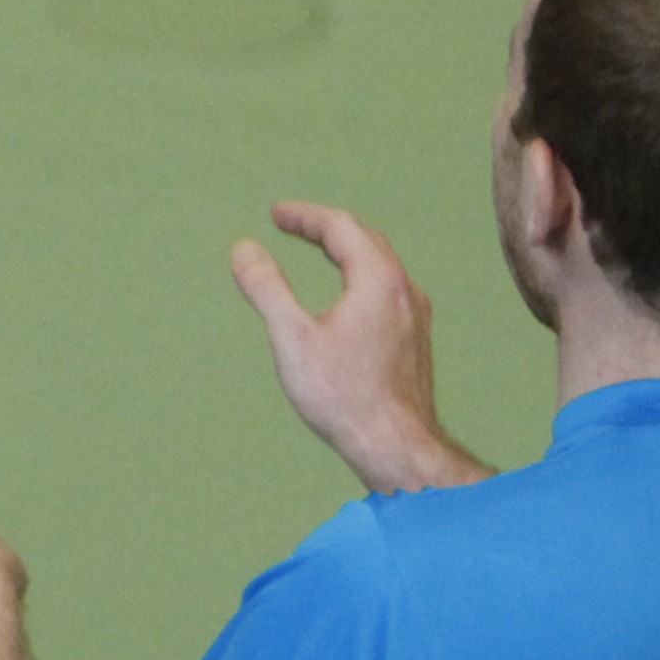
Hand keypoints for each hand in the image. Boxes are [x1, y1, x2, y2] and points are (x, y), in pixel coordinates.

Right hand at [230, 202, 486, 494]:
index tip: (276, 214)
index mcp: (378, 280)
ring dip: (348, 251)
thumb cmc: (343, 396)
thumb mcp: (292, 338)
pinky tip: (350, 298)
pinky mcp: (416, 340)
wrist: (395, 444)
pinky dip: (362, 276)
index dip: (305, 216)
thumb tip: (243, 249)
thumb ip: (267, 288)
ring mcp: (416, 316)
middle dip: (326, 228)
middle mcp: (405, 290)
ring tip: (321, 251)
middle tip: (292, 225)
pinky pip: (389, 290)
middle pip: (366, 240)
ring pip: (382, 265)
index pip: (341, 227)